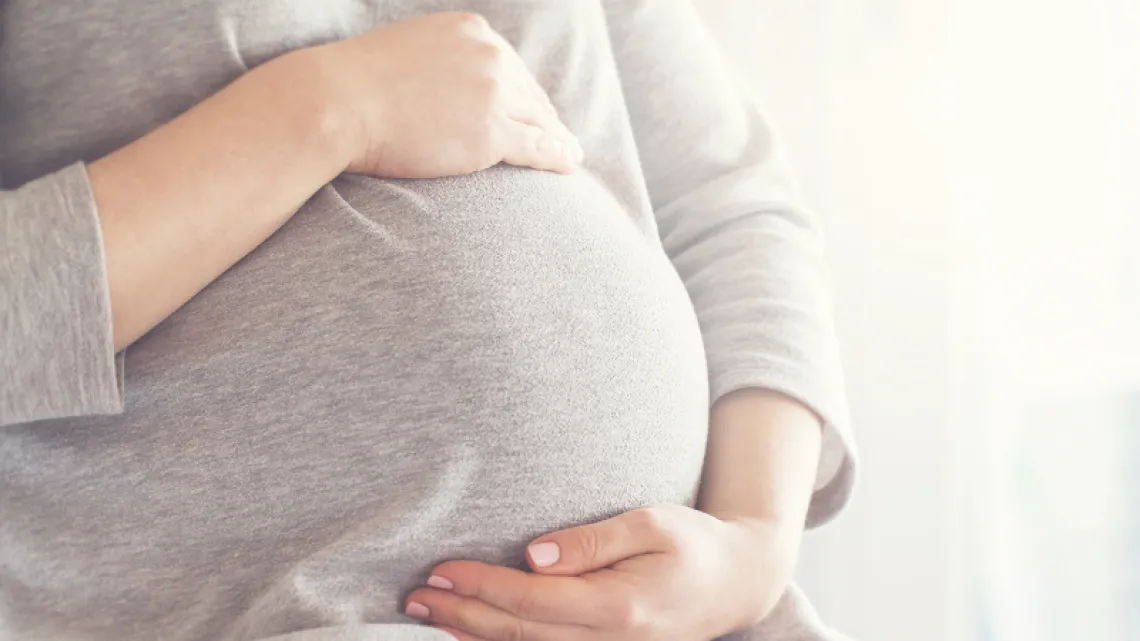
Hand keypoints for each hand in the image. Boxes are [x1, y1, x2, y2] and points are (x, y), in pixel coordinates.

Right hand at [312, 12, 582, 177]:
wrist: (336, 103)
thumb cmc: (355, 84)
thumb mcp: (407, 52)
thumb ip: (439, 62)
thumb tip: (445, 85)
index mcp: (472, 31)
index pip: (510, 66)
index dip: (524, 93)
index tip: (534, 110)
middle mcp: (490, 55)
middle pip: (529, 92)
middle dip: (545, 116)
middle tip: (560, 136)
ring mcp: (494, 93)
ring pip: (539, 120)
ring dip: (559, 139)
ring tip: (571, 155)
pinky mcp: (491, 132)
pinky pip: (537, 146)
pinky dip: (558, 157)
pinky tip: (569, 164)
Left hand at [405, 505, 803, 639]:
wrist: (738, 583)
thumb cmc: (695, 542)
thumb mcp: (652, 521)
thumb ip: (594, 539)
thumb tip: (534, 553)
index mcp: (620, 607)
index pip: (532, 600)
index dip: (481, 586)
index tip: (440, 568)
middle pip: (520, 635)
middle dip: (461, 614)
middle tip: (414, 595)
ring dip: (474, 636)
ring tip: (428, 616)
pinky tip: (473, 635)